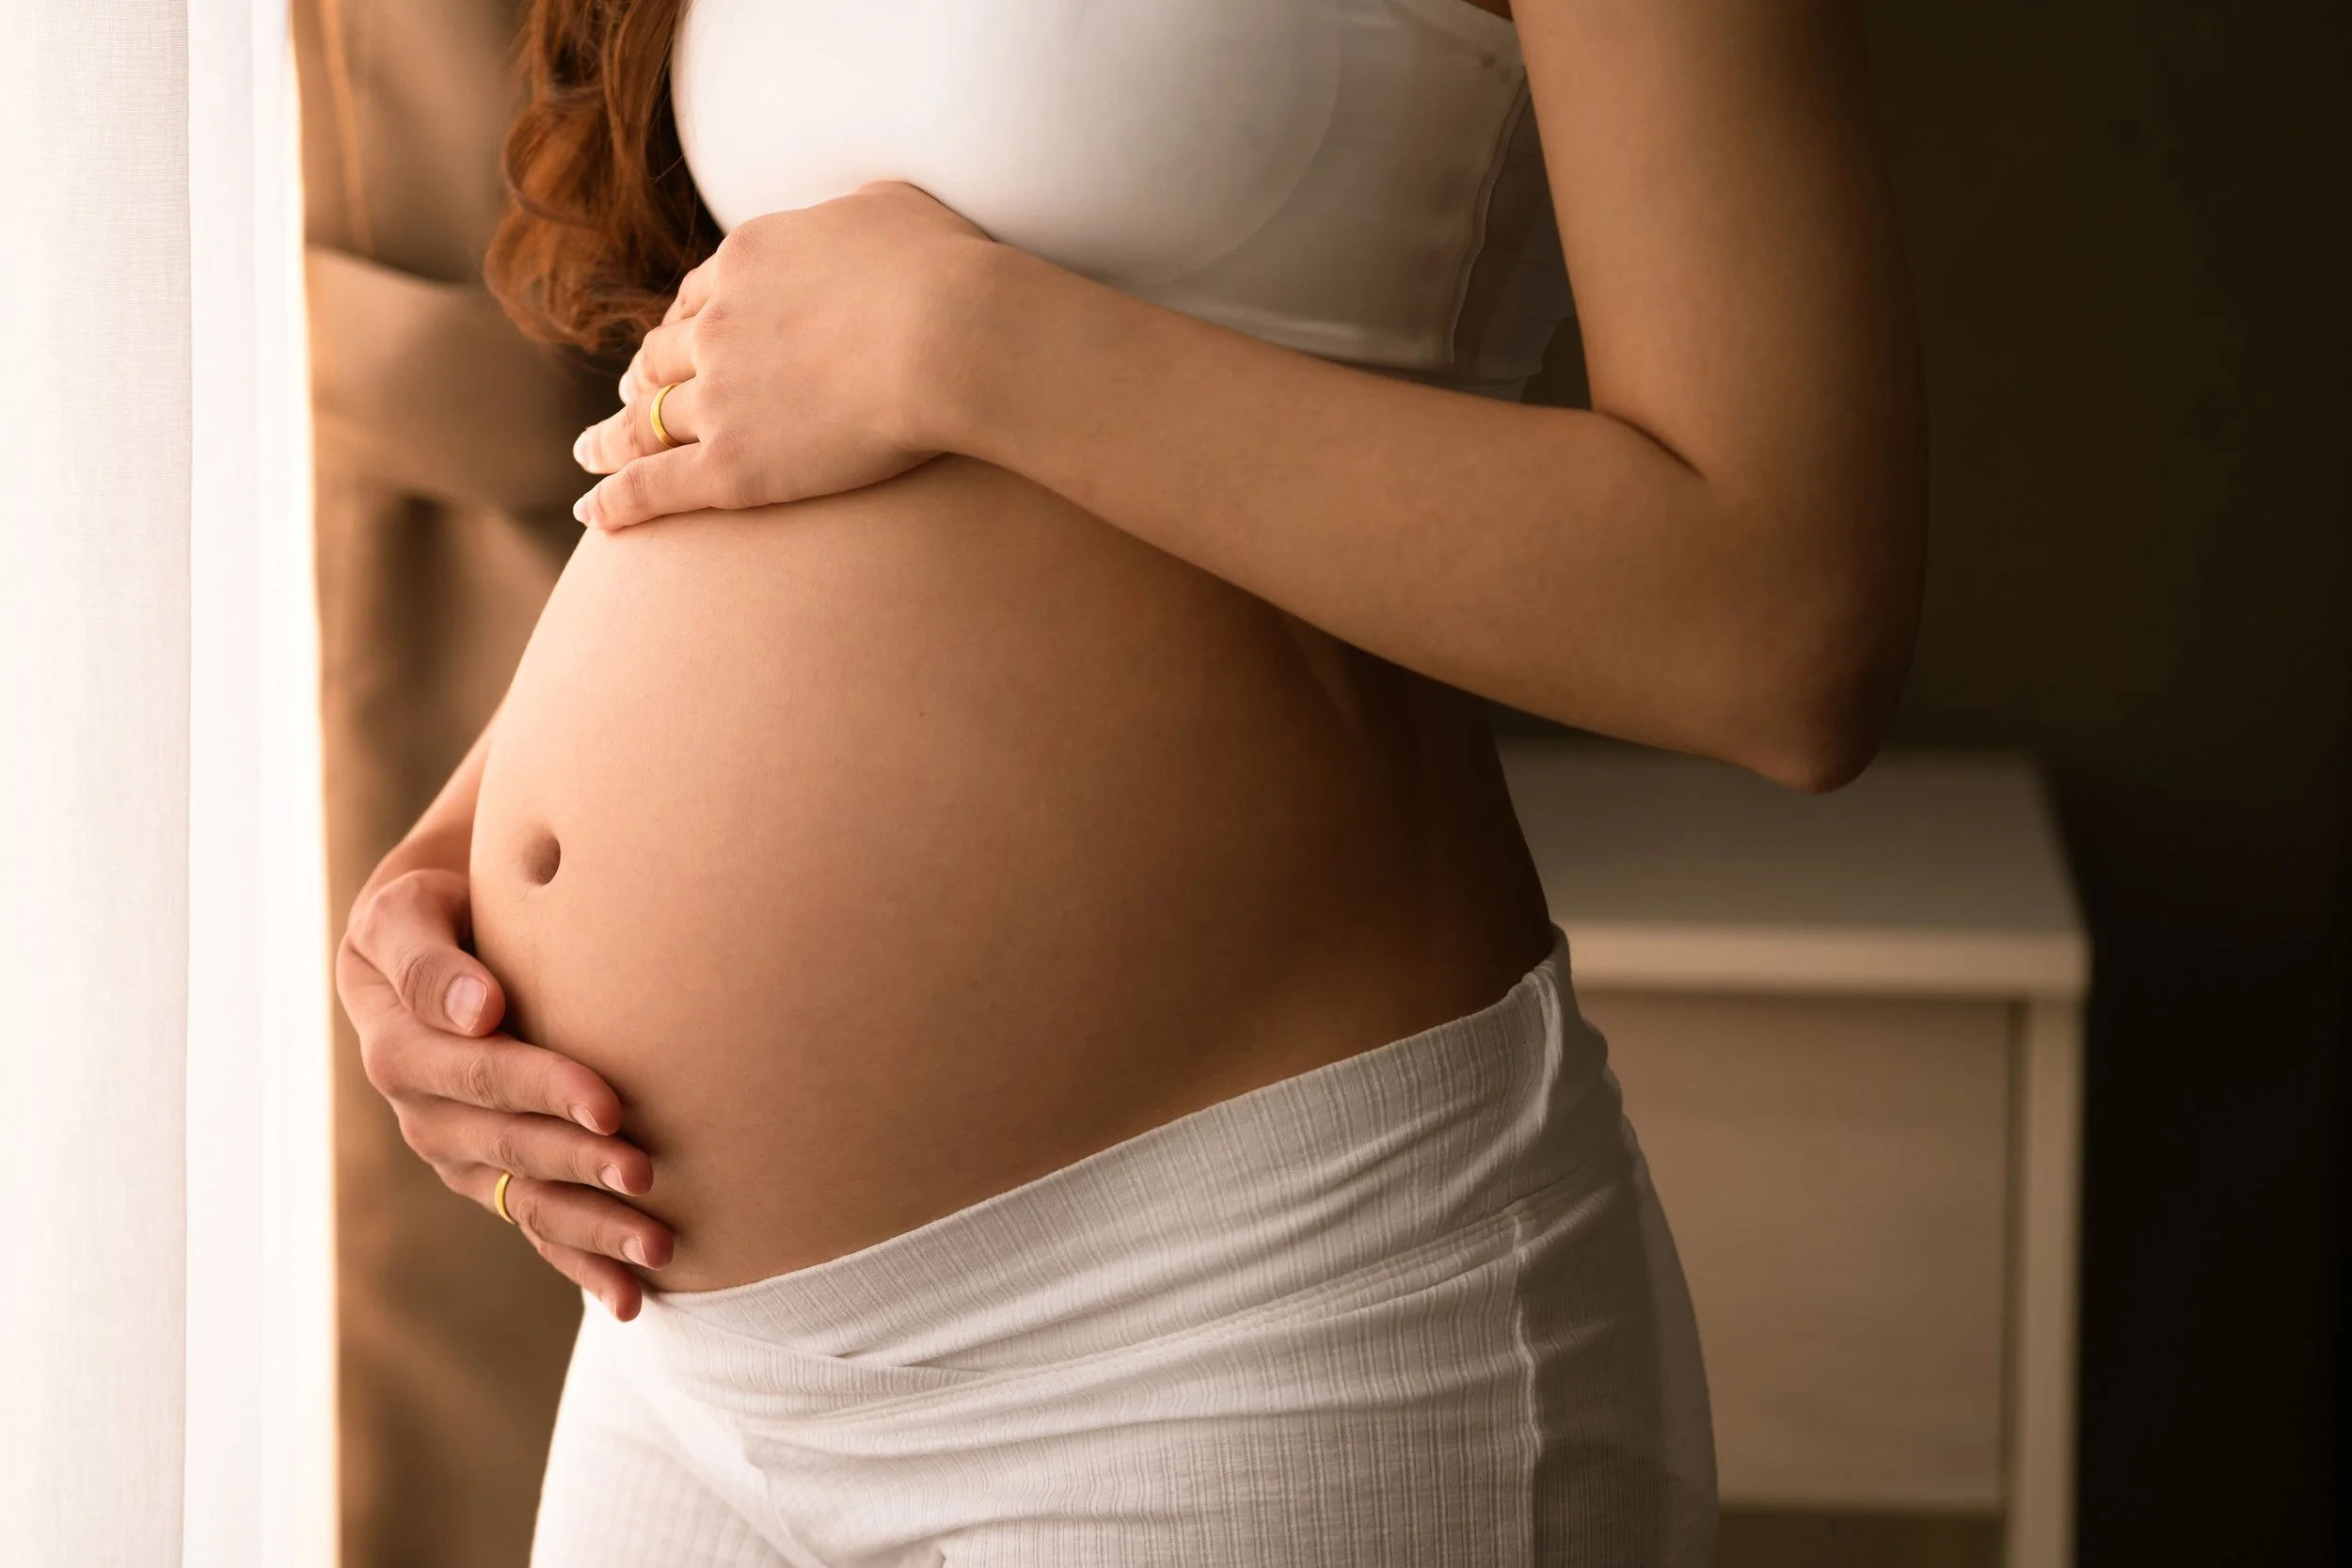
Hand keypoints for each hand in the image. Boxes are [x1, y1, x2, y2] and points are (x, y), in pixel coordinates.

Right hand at [335, 867, 674, 1319]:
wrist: (438, 932)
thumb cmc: (435, 908)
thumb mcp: (408, 913)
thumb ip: (430, 960)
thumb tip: (479, 1012)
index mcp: (398, 1049)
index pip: (476, 1075)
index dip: (543, 1089)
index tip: (610, 1103)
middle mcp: (422, 1114)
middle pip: (509, 1146)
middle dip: (580, 1165)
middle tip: (649, 1175)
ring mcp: (458, 1154)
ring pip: (527, 1200)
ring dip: (592, 1229)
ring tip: (658, 1251)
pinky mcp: (492, 1177)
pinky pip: (536, 1225)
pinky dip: (581, 1264)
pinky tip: (630, 1300)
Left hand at [569, 179, 996, 530]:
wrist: (950, 335)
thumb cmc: (941, 269)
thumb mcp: (887, 207)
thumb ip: (848, 215)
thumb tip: (852, 224)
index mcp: (746, 261)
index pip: (697, 296)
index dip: (683, 323)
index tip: (675, 341)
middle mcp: (716, 326)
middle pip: (662, 357)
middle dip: (641, 376)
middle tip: (628, 395)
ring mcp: (718, 397)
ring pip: (646, 421)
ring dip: (613, 438)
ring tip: (593, 453)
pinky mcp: (733, 465)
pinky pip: (656, 485)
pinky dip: (618, 500)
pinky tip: (594, 514)